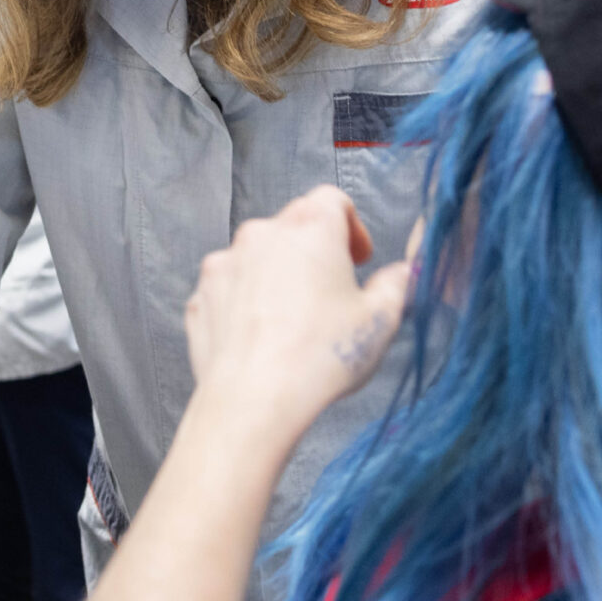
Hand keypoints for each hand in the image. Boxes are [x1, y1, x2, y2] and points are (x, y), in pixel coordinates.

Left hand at [183, 185, 411, 438]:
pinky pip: (229, 288)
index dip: (351, 226)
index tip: (359, 259)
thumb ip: (396, 285)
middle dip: (314, 251)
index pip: (333, 200)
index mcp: (310, 227)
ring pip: (257, 256)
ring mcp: (223, 263)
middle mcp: (261, 234)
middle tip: (330, 292)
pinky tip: (262, 337)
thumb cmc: (321, 356)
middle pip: (293, 226)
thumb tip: (401, 275)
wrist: (253, 399)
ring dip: (277, 275)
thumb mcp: (380, 321)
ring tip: (294, 320)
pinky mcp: (200, 296)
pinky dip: (245, 302)